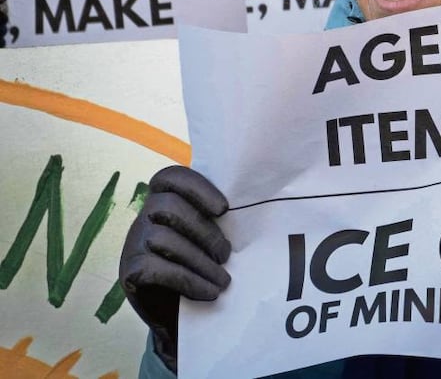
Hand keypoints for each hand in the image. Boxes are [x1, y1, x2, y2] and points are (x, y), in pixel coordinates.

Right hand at [119, 165, 231, 371]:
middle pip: (168, 207)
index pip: (170, 177)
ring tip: (223, 281)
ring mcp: (134, 243)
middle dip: (205, 232)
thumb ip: (220, 220)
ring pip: (163, 238)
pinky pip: (156, 268)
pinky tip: (208, 292)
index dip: (196, 187)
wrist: (180, 318)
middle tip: (227, 255)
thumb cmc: (203, 268)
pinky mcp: (129, 271)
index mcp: (165, 201)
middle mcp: (144, 217)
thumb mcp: (211, 239)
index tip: (224, 209)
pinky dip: (188, 280)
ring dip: (200, 262)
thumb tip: (256, 208)